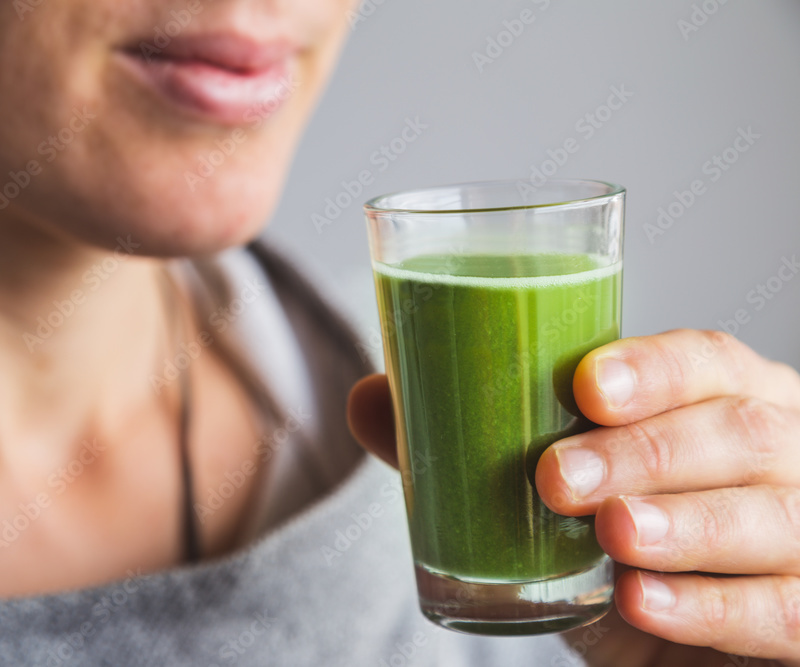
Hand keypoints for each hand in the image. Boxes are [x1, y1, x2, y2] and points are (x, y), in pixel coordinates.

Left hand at [348, 329, 799, 665]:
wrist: (680, 644)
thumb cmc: (617, 547)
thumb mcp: (549, 501)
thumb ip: (469, 449)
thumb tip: (367, 398)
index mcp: (723, 400)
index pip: (707, 361)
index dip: (654, 368)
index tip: (584, 385)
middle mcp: (781, 453)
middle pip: (737, 433)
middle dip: (645, 452)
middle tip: (556, 479)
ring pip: (772, 517)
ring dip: (685, 524)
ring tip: (611, 534)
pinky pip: (785, 610)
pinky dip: (713, 608)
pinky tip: (644, 603)